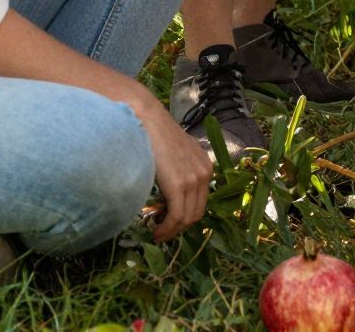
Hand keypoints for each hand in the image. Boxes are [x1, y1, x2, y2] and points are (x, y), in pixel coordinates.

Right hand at [137, 98, 214, 240]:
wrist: (148, 121)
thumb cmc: (158, 136)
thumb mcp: (178, 155)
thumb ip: (182, 172)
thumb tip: (172, 195)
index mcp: (206, 167)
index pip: (200, 203)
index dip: (185, 219)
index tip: (169, 224)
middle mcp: (204, 174)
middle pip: (196, 214)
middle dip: (178, 228)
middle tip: (161, 232)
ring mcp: (194, 180)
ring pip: (186, 219)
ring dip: (171, 231)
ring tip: (156, 233)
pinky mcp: (180, 185)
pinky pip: (176, 216)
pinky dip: (166, 229)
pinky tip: (155, 230)